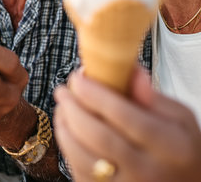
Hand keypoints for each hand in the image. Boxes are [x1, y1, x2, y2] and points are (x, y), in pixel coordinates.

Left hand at [54, 67, 200, 181]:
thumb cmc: (179, 150)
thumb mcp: (180, 120)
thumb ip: (154, 97)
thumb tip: (131, 71)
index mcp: (169, 146)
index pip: (124, 115)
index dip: (95, 93)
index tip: (78, 77)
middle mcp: (148, 171)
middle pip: (99, 136)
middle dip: (73, 108)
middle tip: (62, 90)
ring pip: (83, 157)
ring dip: (65, 127)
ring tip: (61, 107)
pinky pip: (80, 171)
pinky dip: (67, 148)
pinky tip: (66, 128)